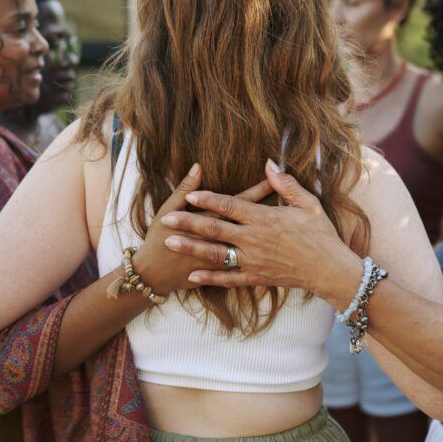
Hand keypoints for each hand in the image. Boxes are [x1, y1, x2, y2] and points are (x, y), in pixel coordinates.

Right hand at [131, 164, 275, 294]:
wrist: (152, 274)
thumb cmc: (157, 239)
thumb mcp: (168, 209)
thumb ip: (184, 189)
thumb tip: (198, 167)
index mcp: (209, 221)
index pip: (239, 202)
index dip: (257, 191)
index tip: (273, 179)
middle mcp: (220, 240)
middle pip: (250, 222)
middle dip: (269, 210)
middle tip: (290, 200)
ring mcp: (222, 259)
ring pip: (252, 244)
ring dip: (267, 235)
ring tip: (287, 224)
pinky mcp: (221, 274)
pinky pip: (245, 266)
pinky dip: (258, 259)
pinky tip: (272, 254)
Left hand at [160, 159, 360, 302]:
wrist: (330, 270)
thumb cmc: (322, 234)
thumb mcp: (308, 203)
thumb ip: (286, 184)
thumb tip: (270, 163)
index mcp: (265, 219)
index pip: (230, 206)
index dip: (208, 199)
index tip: (190, 195)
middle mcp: (253, 240)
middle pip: (214, 229)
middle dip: (188, 223)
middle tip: (167, 219)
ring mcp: (253, 261)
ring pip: (215, 254)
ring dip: (191, 248)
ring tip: (170, 243)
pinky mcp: (256, 278)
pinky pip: (228, 278)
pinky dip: (210, 278)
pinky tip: (192, 276)